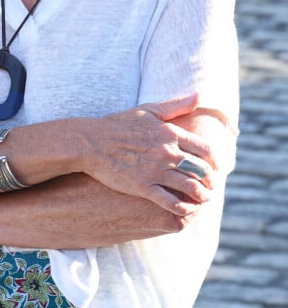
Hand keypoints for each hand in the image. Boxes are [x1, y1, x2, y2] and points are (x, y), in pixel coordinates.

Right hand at [83, 93, 215, 215]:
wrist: (91, 142)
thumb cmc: (118, 124)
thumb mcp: (148, 109)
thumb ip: (176, 105)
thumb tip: (199, 96)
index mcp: (170, 133)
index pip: (205, 150)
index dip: (216, 162)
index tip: (217, 168)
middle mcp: (166, 152)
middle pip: (201, 170)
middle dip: (211, 180)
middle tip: (211, 186)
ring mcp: (155, 170)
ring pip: (190, 187)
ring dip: (202, 196)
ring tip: (203, 200)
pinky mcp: (143, 187)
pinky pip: (170, 202)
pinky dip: (183, 208)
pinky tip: (186, 211)